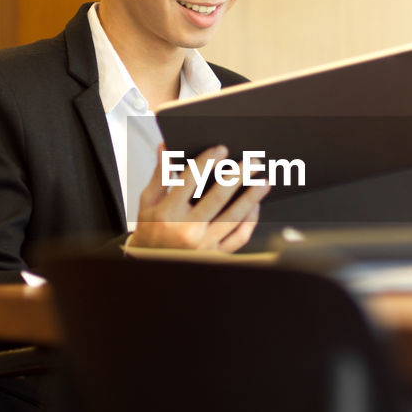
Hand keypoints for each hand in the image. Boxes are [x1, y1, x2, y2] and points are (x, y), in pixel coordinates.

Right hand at [127, 145, 268, 251]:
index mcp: (168, 213)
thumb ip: (160, 175)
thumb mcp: (149, 202)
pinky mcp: (215, 255)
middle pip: (218, 197)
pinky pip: (239, 237)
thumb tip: (165, 148)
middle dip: (238, 176)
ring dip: (251, 197)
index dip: (207, 162)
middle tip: (252, 162)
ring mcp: (203, 244)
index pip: (190, 181)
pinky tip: (254, 207)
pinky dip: (250, 221)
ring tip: (262, 182)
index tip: (222, 150)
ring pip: (234, 217)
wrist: (152, 263)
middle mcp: (187, 229)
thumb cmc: (151, 230)